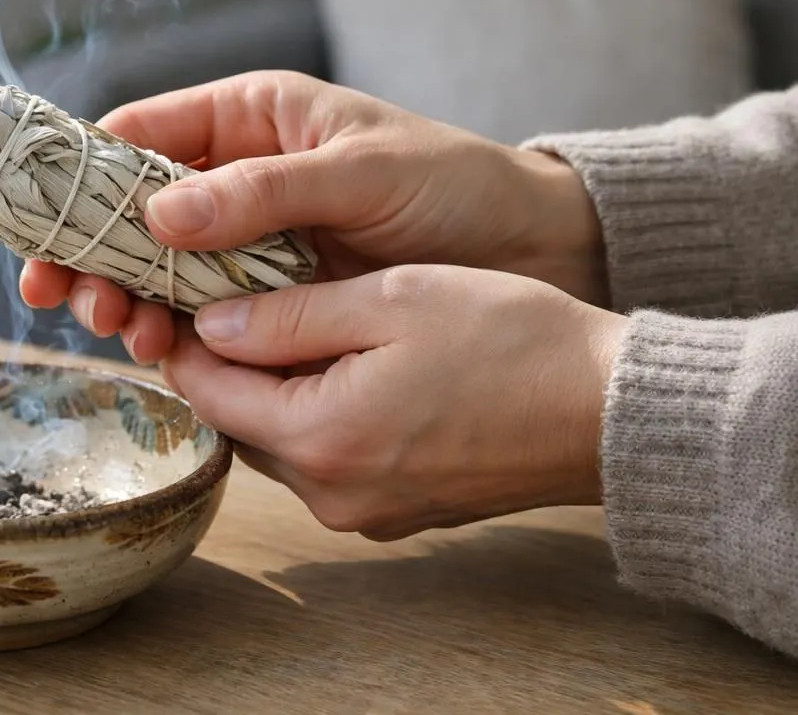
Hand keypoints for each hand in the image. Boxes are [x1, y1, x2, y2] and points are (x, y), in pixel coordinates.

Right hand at [19, 71, 606, 363]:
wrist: (530, 247)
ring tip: (120, 329)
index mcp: (251, 115)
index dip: (82, 175)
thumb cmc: (453, 184)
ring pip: (160, 264)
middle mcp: (237, 174)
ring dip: (127, 297)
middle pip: (133, 208)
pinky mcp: (272, 294)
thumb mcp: (361, 172)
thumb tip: (159, 213)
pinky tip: (161, 349)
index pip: (141, 133)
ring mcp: (251, 238)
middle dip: (92, 251)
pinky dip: (175, 330)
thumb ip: (262, 191)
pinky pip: (205, 309)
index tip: (44, 221)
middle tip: (67, 296)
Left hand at [163, 265, 626, 538]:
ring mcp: (365, 512)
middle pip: (237, 420)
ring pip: (279, 440)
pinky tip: (346, 363)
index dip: (185, 334)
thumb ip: (286, 315)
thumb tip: (209, 322)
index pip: (206, 390)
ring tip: (294, 318)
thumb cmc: (511, 340)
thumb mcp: (388, 301)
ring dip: (274, 385)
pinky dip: (319, 412)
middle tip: (237, 292)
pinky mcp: (397, 511)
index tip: (186, 284)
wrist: (611, 410)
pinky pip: (326, 459)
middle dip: (228, 360)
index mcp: (320, 439)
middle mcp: (331, 494)